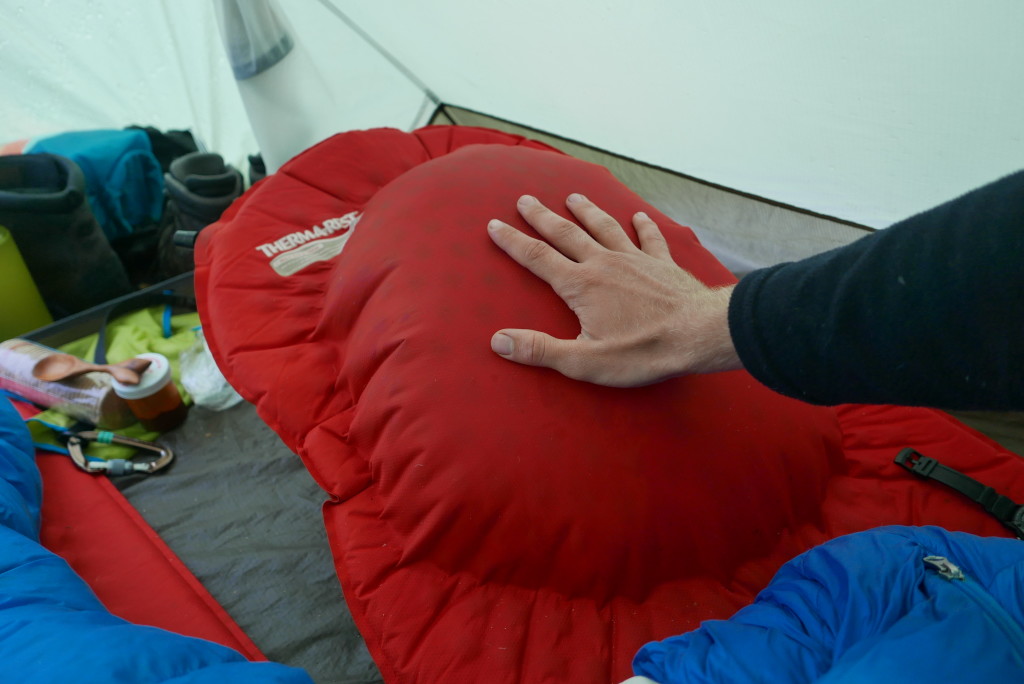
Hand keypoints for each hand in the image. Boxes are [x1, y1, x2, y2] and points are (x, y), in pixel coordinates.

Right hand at [486, 193, 740, 386]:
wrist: (699, 334)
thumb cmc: (643, 352)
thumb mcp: (584, 361)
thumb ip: (540, 350)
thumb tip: (499, 341)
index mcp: (581, 285)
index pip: (538, 257)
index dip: (513, 241)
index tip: (495, 225)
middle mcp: (604, 263)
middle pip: (566, 234)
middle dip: (542, 216)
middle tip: (525, 199)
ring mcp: (636, 260)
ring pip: (604, 228)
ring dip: (587, 211)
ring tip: (573, 197)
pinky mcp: (663, 264)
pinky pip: (650, 238)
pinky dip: (643, 226)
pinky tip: (639, 216)